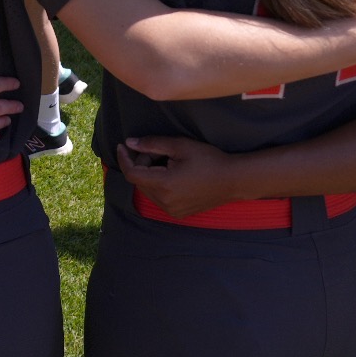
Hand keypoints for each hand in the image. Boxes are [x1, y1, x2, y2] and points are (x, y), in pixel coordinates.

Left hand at [116, 136, 236, 217]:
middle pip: (140, 181)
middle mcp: (165, 202)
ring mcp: (171, 210)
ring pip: (148, 190)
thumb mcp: (180, 146)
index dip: (124, 158)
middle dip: (142, 163)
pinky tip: (174, 174)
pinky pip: (159, 198)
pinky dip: (158, 185)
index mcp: (164, 185)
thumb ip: (152, 144)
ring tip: (168, 162)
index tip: (122, 145)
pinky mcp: (178, 213)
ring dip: (150, 174)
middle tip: (158, 151)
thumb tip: (130, 143)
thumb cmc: (208, 159)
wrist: (233, 180)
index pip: (132, 173)